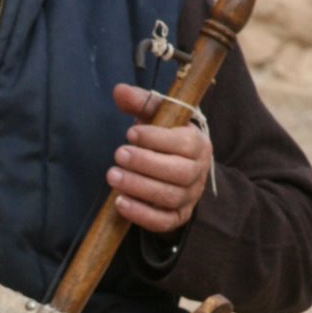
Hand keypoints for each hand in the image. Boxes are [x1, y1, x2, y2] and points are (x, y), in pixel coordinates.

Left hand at [106, 82, 212, 233]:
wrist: (177, 170)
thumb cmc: (164, 140)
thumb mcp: (157, 117)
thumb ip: (141, 102)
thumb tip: (119, 91)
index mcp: (198, 144)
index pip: (184, 142)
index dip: (157, 139)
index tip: (131, 134)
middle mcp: (198, 172)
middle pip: (179, 172)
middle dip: (146, 163)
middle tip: (118, 155)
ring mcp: (189, 197)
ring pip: (169, 196)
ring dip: (139, 187)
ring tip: (113, 176)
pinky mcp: (177, 217)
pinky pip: (163, 221)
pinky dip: (141, 214)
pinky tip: (120, 203)